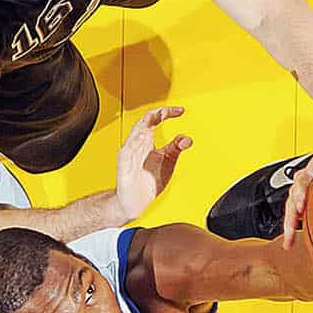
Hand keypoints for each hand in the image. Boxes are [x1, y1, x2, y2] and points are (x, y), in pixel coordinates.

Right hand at [114, 106, 191, 220]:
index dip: (167, 112)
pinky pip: (127, 152)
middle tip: (167, 111)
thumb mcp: (167, 162)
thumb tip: (187, 139)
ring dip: (145, 125)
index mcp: (147, 141)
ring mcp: (130, 154)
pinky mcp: (124, 166)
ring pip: (134, 134)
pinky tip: (143, 138)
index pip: (154, 120)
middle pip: (144, 122)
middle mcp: (137, 145)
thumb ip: (176, 148)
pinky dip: (134, 144)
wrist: (133, 202)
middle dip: (155, 114)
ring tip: (155, 117)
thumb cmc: (146, 181)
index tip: (180, 111)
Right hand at [276, 144, 312, 248]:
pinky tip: (289, 244)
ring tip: (290, 231)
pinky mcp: (298, 207)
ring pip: (291, 203)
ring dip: (289, 217)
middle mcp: (309, 178)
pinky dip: (289, 231)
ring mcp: (302, 193)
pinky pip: (292, 219)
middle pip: (299, 183)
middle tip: (301, 204)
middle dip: (298, 193)